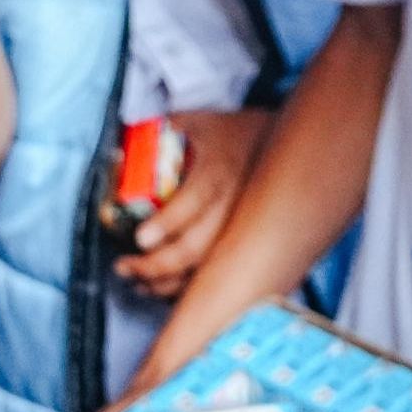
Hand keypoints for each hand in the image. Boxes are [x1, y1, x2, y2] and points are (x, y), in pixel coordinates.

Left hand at [113, 107, 271, 295]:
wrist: (286, 152)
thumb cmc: (239, 136)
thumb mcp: (205, 121)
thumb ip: (171, 125)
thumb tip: (134, 129)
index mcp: (217, 174)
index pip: (193, 202)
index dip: (167, 223)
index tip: (140, 239)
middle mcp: (230, 207)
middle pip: (195, 247)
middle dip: (157, 265)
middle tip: (124, 267)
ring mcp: (238, 231)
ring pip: (204, 269)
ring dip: (168, 283)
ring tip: (137, 283)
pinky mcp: (241, 245)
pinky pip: (215, 274)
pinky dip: (189, 288)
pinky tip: (162, 289)